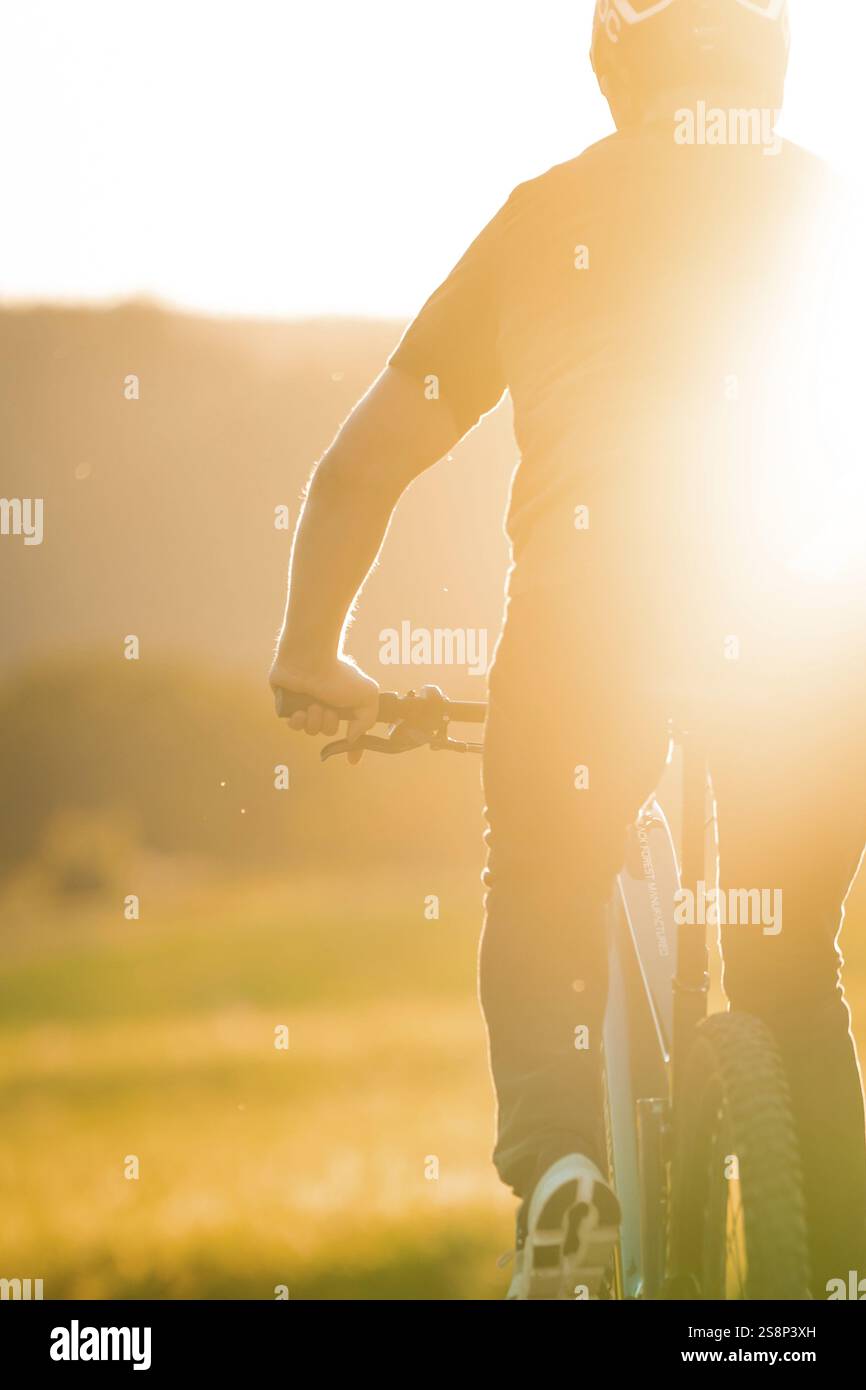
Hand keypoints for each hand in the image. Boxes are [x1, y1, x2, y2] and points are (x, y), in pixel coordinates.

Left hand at [268, 651, 379, 765]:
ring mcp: (306, 704)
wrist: (311, 660)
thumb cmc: (340, 675)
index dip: (353, 748)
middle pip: (328, 732)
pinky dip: (298, 721)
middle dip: (330, 724)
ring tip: (313, 703)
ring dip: (314, 720)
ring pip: (311, 730)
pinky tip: (300, 711)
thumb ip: (367, 721)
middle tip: (329, 709)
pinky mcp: (287, 705)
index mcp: (343, 703)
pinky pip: (293, 726)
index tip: (352, 762)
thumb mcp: (367, 696)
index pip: (350, 730)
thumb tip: (352, 739)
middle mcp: (325, 704)